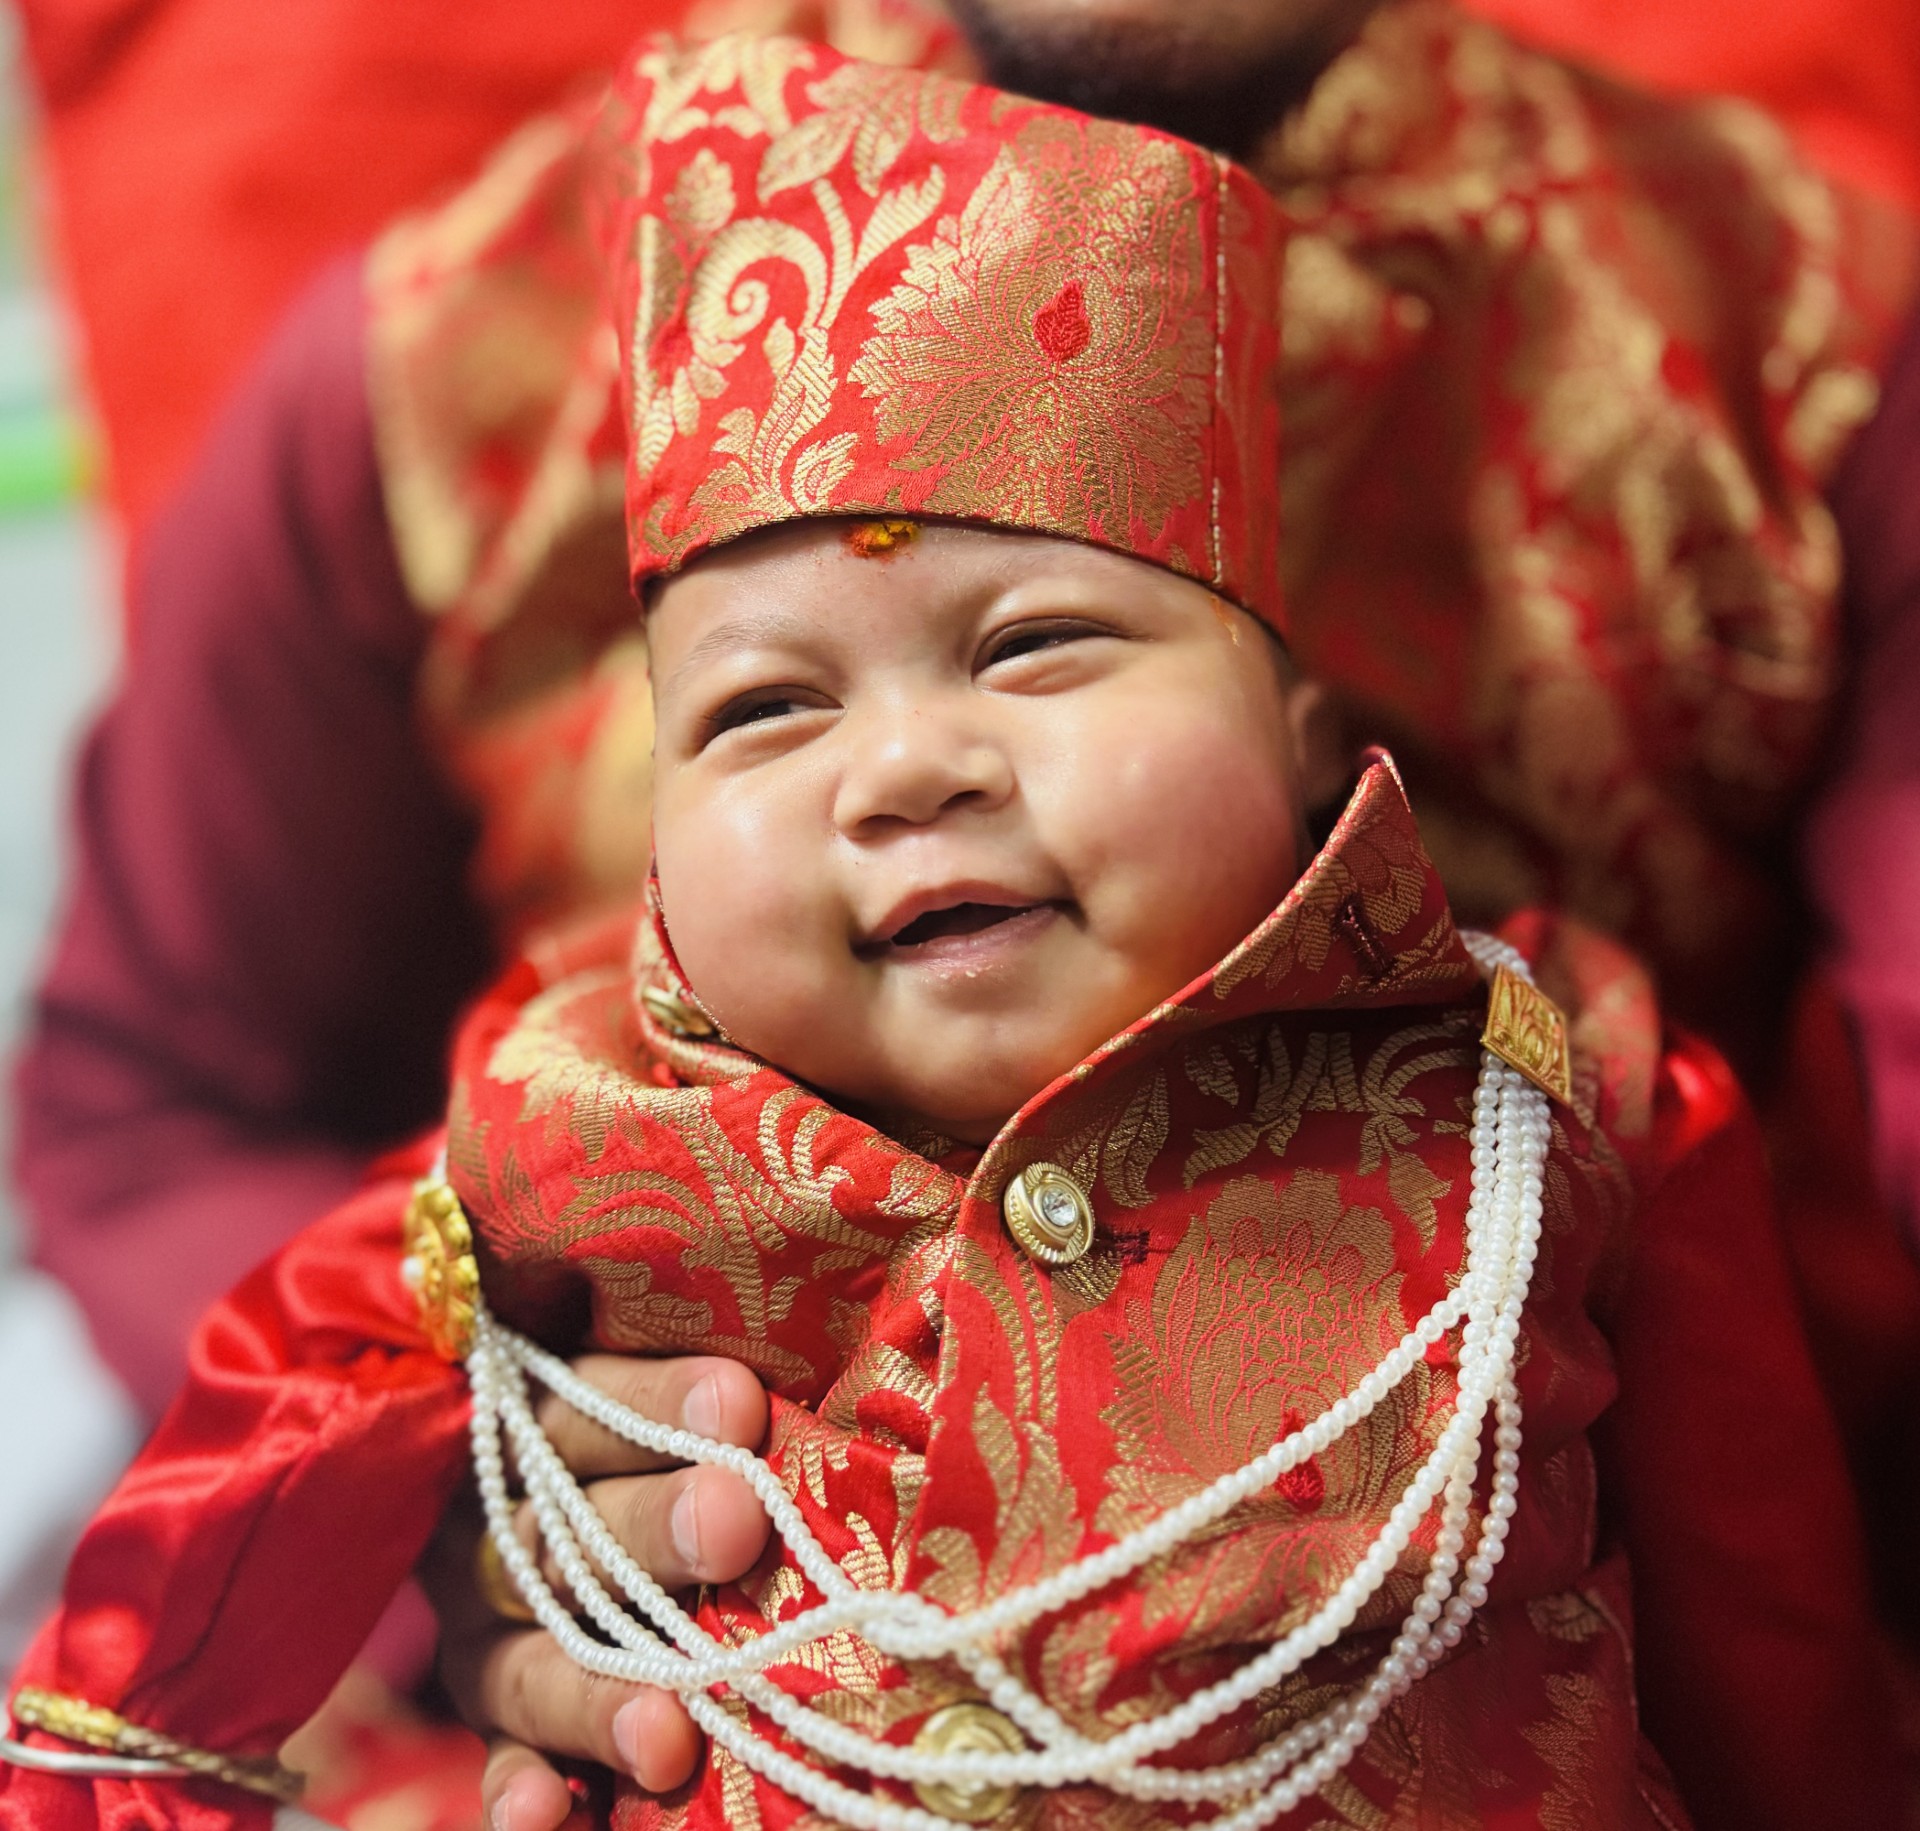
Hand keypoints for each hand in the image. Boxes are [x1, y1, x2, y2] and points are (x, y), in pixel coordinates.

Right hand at [424, 1353, 770, 1830]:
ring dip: (595, 1699)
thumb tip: (762, 1374)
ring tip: (666, 1734)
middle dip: (652, 1531)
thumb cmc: (646, 1428)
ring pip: (532, 1663)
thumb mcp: (639, 1377)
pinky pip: (502, 1760)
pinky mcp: (498, 1720)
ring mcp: (488, 1632)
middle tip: (736, 1525)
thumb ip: (692, 1378)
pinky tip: (548, 1820)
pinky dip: (520, 1794)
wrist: (559, 1498)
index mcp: (526, 1419)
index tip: (740, 1404)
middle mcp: (495, 1527)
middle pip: (564, 1531)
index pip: (582, 1403)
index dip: (657, 1406)